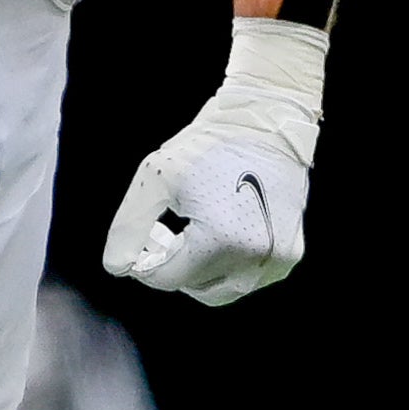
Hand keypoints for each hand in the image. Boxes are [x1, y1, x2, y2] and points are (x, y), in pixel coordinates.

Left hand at [104, 22, 323, 305]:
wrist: (267, 120)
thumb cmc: (209, 144)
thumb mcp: (155, 178)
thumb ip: (128, 228)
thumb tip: (118, 267)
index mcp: (220, 240)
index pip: (167, 279)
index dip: (147, 262)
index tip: (148, 234)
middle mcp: (254, 258)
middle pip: (195, 288)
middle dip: (174, 267)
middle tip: (165, 236)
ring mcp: (277, 259)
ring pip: (222, 289)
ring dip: (200, 271)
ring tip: (192, 234)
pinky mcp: (290, 255)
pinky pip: (248, 278)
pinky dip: (228, 266)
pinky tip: (220, 234)